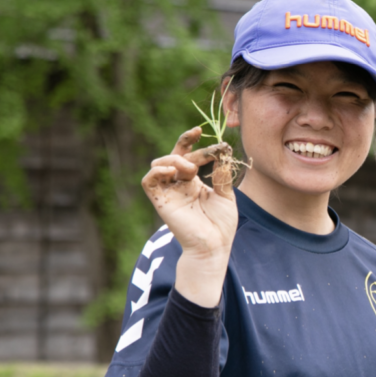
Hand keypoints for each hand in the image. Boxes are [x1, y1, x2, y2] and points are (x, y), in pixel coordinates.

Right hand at [141, 128, 238, 306]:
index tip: (199, 130)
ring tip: (190, 169)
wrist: (214, 247)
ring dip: (173, 159)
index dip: (190, 140)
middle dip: (187, 148)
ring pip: (158, 164)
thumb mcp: (226, 194)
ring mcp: (169, 192)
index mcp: (193, 182)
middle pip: (173, 155)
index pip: (188, 154)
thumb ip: (221, 173)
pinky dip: (157, 171)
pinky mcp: (160, 201)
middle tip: (204, 155)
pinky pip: (149, 181)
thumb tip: (223, 151)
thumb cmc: (221, 225)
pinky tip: (172, 171)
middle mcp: (178, 185)